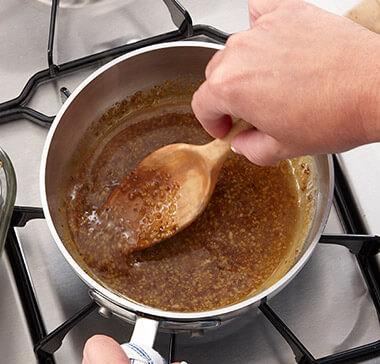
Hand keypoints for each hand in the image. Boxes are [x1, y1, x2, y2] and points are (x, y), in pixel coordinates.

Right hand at [191, 0, 379, 164]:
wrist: (376, 88)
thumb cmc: (335, 114)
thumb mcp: (282, 149)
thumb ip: (249, 149)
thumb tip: (243, 142)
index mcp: (229, 88)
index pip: (201, 104)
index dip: (211, 121)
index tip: (225, 127)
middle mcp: (240, 53)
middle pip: (216, 73)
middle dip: (228, 94)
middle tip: (250, 110)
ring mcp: (264, 29)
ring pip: (237, 47)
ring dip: (246, 64)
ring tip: (272, 80)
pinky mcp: (289, 12)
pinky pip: (260, 11)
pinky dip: (261, 25)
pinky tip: (273, 41)